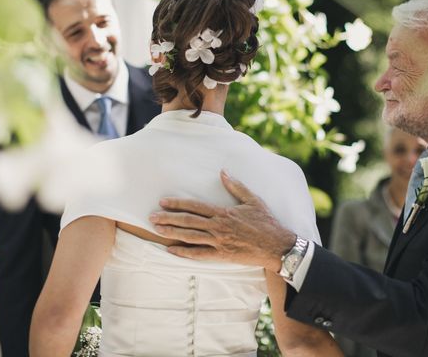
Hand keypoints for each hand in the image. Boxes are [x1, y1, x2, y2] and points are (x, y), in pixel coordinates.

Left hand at [149, 170, 295, 270]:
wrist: (277, 246)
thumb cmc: (266, 222)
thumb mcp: (253, 200)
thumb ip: (236, 186)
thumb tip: (223, 171)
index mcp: (223, 212)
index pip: (195, 206)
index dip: (177, 204)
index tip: (163, 202)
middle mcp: (218, 227)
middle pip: (188, 222)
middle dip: (168, 219)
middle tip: (151, 217)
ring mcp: (218, 242)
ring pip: (190, 237)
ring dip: (171, 233)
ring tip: (157, 230)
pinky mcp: (221, 255)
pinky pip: (199, 255)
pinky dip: (184, 253)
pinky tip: (171, 251)